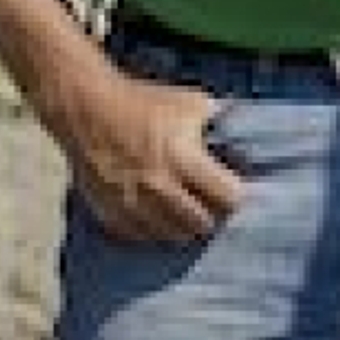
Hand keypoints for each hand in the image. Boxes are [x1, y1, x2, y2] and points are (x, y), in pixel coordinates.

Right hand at [59, 61, 249, 245]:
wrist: (86, 108)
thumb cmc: (143, 102)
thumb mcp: (191, 102)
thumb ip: (222, 120)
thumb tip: (253, 134)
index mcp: (182, 156)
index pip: (227, 198)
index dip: (235, 196)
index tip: (233, 191)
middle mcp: (158, 185)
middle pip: (202, 223)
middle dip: (211, 215)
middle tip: (210, 205)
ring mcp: (132, 203)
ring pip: (173, 235)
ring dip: (183, 225)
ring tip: (186, 211)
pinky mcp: (110, 214)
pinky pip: (142, 237)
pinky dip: (154, 230)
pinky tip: (158, 216)